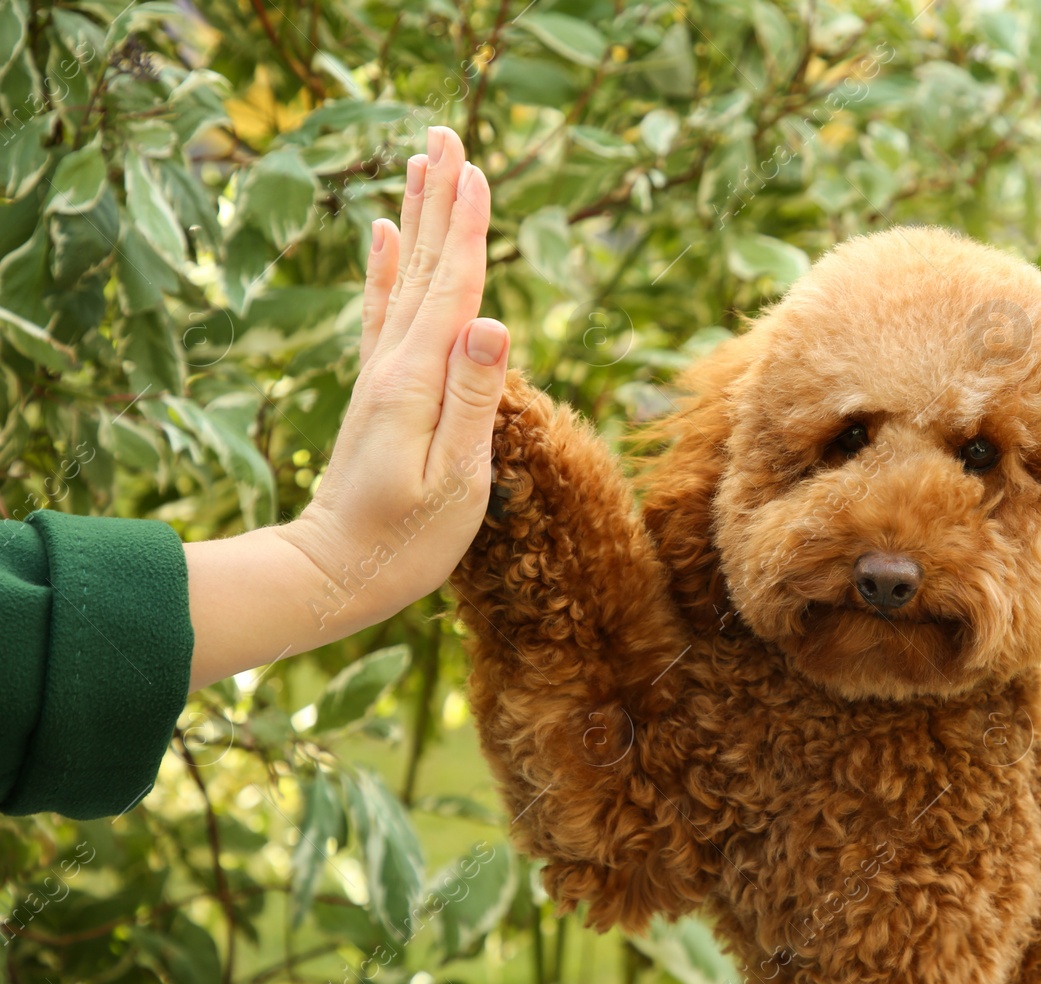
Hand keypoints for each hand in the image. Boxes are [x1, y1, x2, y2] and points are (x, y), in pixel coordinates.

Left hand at [280, 125, 508, 628]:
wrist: (332, 573)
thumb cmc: (405, 541)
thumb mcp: (455, 481)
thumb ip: (472, 400)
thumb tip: (490, 321)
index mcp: (418, 381)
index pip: (452, 290)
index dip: (467, 230)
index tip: (476, 171)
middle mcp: (393, 365)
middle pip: (423, 268)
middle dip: (437, 201)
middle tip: (444, 135)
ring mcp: (381, 375)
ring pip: (403, 279)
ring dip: (415, 219)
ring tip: (420, 162)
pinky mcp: (377, 392)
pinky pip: (383, 312)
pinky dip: (386, 268)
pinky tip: (384, 235)